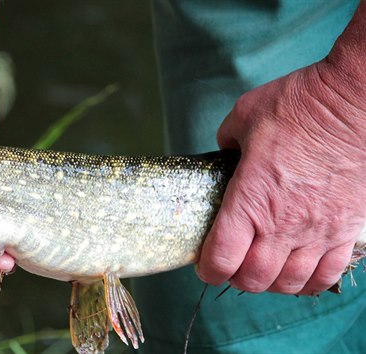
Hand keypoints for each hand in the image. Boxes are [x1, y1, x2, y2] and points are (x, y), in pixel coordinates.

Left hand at [196, 61, 365, 295]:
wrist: (354, 102)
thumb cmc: (298, 106)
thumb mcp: (243, 116)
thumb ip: (226, 142)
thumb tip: (226, 153)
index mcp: (250, 200)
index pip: (222, 258)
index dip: (208, 269)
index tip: (206, 265)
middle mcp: (283, 224)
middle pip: (254, 280)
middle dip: (236, 279)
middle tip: (232, 265)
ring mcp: (318, 231)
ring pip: (289, 283)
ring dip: (271, 284)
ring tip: (264, 270)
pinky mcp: (346, 229)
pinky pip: (328, 274)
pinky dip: (309, 282)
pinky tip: (299, 272)